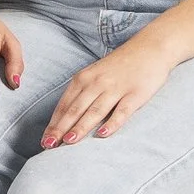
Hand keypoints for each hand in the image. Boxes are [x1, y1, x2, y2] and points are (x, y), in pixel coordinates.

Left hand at [39, 37, 178, 147]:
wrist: (149, 48)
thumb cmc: (118, 66)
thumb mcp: (94, 74)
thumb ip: (81, 93)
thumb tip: (64, 118)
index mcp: (82, 79)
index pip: (64, 105)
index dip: (53, 124)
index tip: (44, 140)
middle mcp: (96, 83)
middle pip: (75, 109)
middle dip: (61, 128)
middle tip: (50, 145)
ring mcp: (115, 88)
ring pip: (94, 111)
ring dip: (80, 127)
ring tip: (69, 142)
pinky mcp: (135, 93)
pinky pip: (122, 111)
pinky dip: (112, 123)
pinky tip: (102, 135)